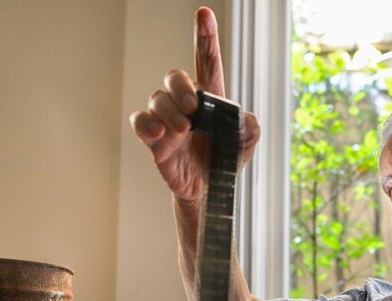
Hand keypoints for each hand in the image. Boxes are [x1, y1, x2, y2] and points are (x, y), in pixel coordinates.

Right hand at [129, 7, 260, 203]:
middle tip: (193, 109)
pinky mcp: (154, 139)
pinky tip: (160, 135)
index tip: (204, 15)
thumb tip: (245, 118)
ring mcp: (167, 119)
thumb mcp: (246, 143)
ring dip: (169, 111)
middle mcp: (185, 104)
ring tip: (182, 130)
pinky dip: (147, 125)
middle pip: (175, 77)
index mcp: (211, 99)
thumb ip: (250, 127)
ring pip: (157, 98)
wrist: (209, 191)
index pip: (206, 61)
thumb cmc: (225, 161)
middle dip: (182, 88)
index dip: (205, 37)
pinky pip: (140, 122)